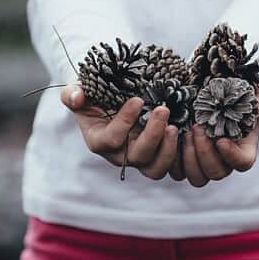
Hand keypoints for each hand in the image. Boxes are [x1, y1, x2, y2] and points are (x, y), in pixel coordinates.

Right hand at [60, 84, 179, 179]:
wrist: (111, 100)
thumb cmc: (94, 95)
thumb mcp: (79, 90)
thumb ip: (72, 94)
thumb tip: (76, 98)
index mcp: (99, 141)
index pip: (111, 139)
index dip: (124, 122)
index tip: (137, 100)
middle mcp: (119, 155)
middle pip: (137, 156)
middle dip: (152, 135)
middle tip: (162, 110)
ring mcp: (139, 158)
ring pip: (155, 168)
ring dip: (167, 150)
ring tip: (175, 127)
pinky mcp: (156, 157)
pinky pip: (169, 165)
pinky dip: (178, 153)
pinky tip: (186, 133)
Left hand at [180, 83, 258, 186]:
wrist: (211, 85)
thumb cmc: (238, 90)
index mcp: (243, 148)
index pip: (242, 163)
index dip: (232, 156)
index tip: (221, 139)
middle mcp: (223, 160)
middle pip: (216, 173)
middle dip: (205, 153)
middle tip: (197, 128)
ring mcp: (202, 161)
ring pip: (196, 178)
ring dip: (189, 157)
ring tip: (185, 130)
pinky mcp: (181, 158)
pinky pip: (175, 170)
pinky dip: (172, 156)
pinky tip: (171, 133)